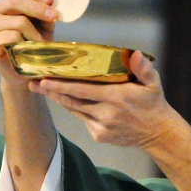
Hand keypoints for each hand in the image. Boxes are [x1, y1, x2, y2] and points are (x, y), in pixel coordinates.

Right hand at [0, 0, 57, 85]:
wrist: (23, 70)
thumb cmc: (33, 44)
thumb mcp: (44, 25)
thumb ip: (46, 13)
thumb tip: (53, 2)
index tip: (51, 0)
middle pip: (17, 0)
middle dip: (38, 8)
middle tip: (54, 17)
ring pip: (18, 21)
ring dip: (35, 34)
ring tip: (41, 44)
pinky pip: (12, 37)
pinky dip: (25, 44)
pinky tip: (28, 50)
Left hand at [31, 52, 176, 148]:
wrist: (157, 133)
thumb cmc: (153, 103)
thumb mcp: (153, 83)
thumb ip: (143, 69)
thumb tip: (135, 54)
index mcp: (117, 97)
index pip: (83, 89)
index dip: (62, 85)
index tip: (44, 78)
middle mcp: (106, 113)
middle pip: (72, 100)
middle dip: (51, 92)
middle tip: (33, 82)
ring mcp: (101, 127)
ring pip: (74, 110)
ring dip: (58, 99)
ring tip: (41, 88)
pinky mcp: (99, 135)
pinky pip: (82, 119)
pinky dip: (74, 108)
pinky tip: (65, 99)